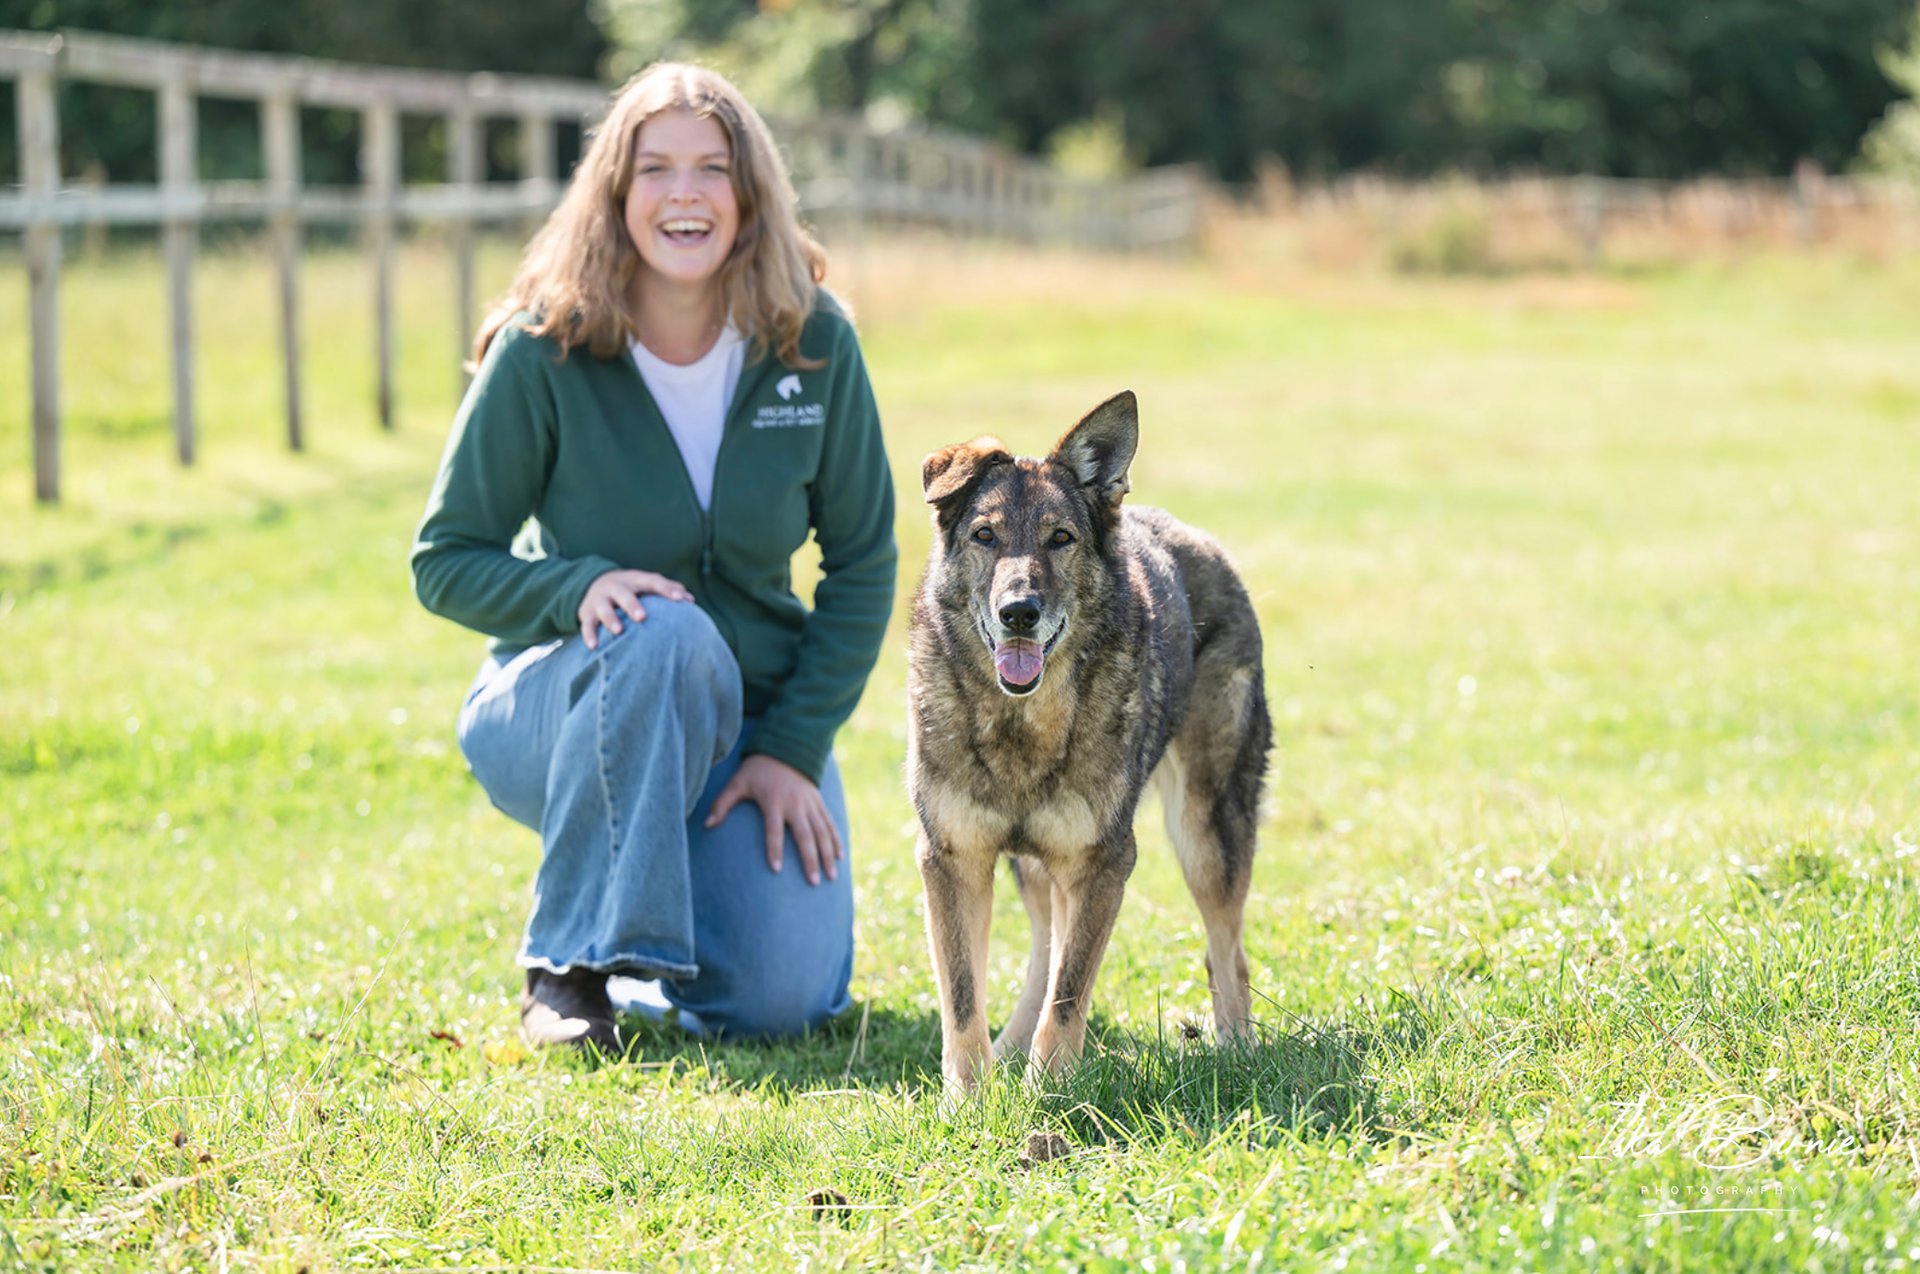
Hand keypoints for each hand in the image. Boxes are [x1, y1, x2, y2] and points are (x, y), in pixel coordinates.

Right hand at [577, 569, 692, 649]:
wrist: (594, 584)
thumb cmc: (631, 589)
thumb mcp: (646, 585)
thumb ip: (667, 589)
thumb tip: (691, 601)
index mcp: (635, 580)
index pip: (652, 582)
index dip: (666, 589)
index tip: (680, 599)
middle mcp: (616, 588)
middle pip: (624, 594)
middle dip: (632, 605)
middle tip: (643, 617)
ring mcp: (599, 600)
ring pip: (604, 608)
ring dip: (611, 619)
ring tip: (619, 631)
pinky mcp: (587, 613)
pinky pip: (586, 624)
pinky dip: (589, 635)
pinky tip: (594, 647)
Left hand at [705, 754, 841, 885]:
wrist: (786, 747)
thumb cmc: (757, 770)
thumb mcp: (737, 783)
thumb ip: (722, 803)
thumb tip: (706, 824)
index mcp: (774, 801)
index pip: (774, 829)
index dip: (775, 849)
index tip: (777, 869)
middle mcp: (795, 804)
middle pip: (805, 835)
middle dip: (811, 859)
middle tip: (814, 882)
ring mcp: (810, 803)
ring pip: (822, 832)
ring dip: (828, 855)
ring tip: (830, 876)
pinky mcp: (819, 802)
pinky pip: (830, 824)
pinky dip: (836, 840)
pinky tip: (840, 857)